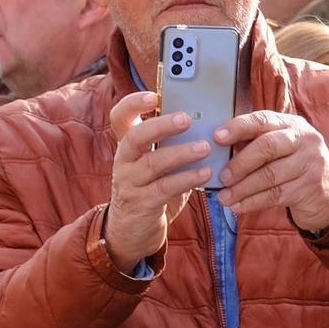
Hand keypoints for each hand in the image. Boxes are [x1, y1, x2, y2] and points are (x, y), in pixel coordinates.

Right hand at [104, 90, 209, 273]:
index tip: (153, 95)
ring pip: (152, 163)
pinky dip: (186, 179)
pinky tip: (206, 174)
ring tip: (205, 147)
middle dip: (161, 125)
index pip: (120, 117)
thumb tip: (209, 122)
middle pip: (135, 136)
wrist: (132, 232)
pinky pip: (164, 188)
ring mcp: (129, 183)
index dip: (133, 103)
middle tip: (187, 118)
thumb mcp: (157, 164)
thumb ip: (172, 144)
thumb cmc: (151, 189)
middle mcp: (123, 161)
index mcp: (127, 145)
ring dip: (181, 153)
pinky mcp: (141, 204)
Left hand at [213, 110, 328, 233]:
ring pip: (270, 175)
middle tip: (222, 177)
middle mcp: (304, 139)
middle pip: (267, 147)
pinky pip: (276, 195)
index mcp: (291, 124)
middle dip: (240, 163)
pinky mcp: (311, 186)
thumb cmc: (294, 164)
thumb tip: (219, 149)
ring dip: (243, 188)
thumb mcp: (280, 148)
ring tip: (224, 197)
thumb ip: (254, 144)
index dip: (238, 127)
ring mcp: (310, 163)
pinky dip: (253, 202)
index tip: (217, 137)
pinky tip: (238, 206)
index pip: (263, 119)